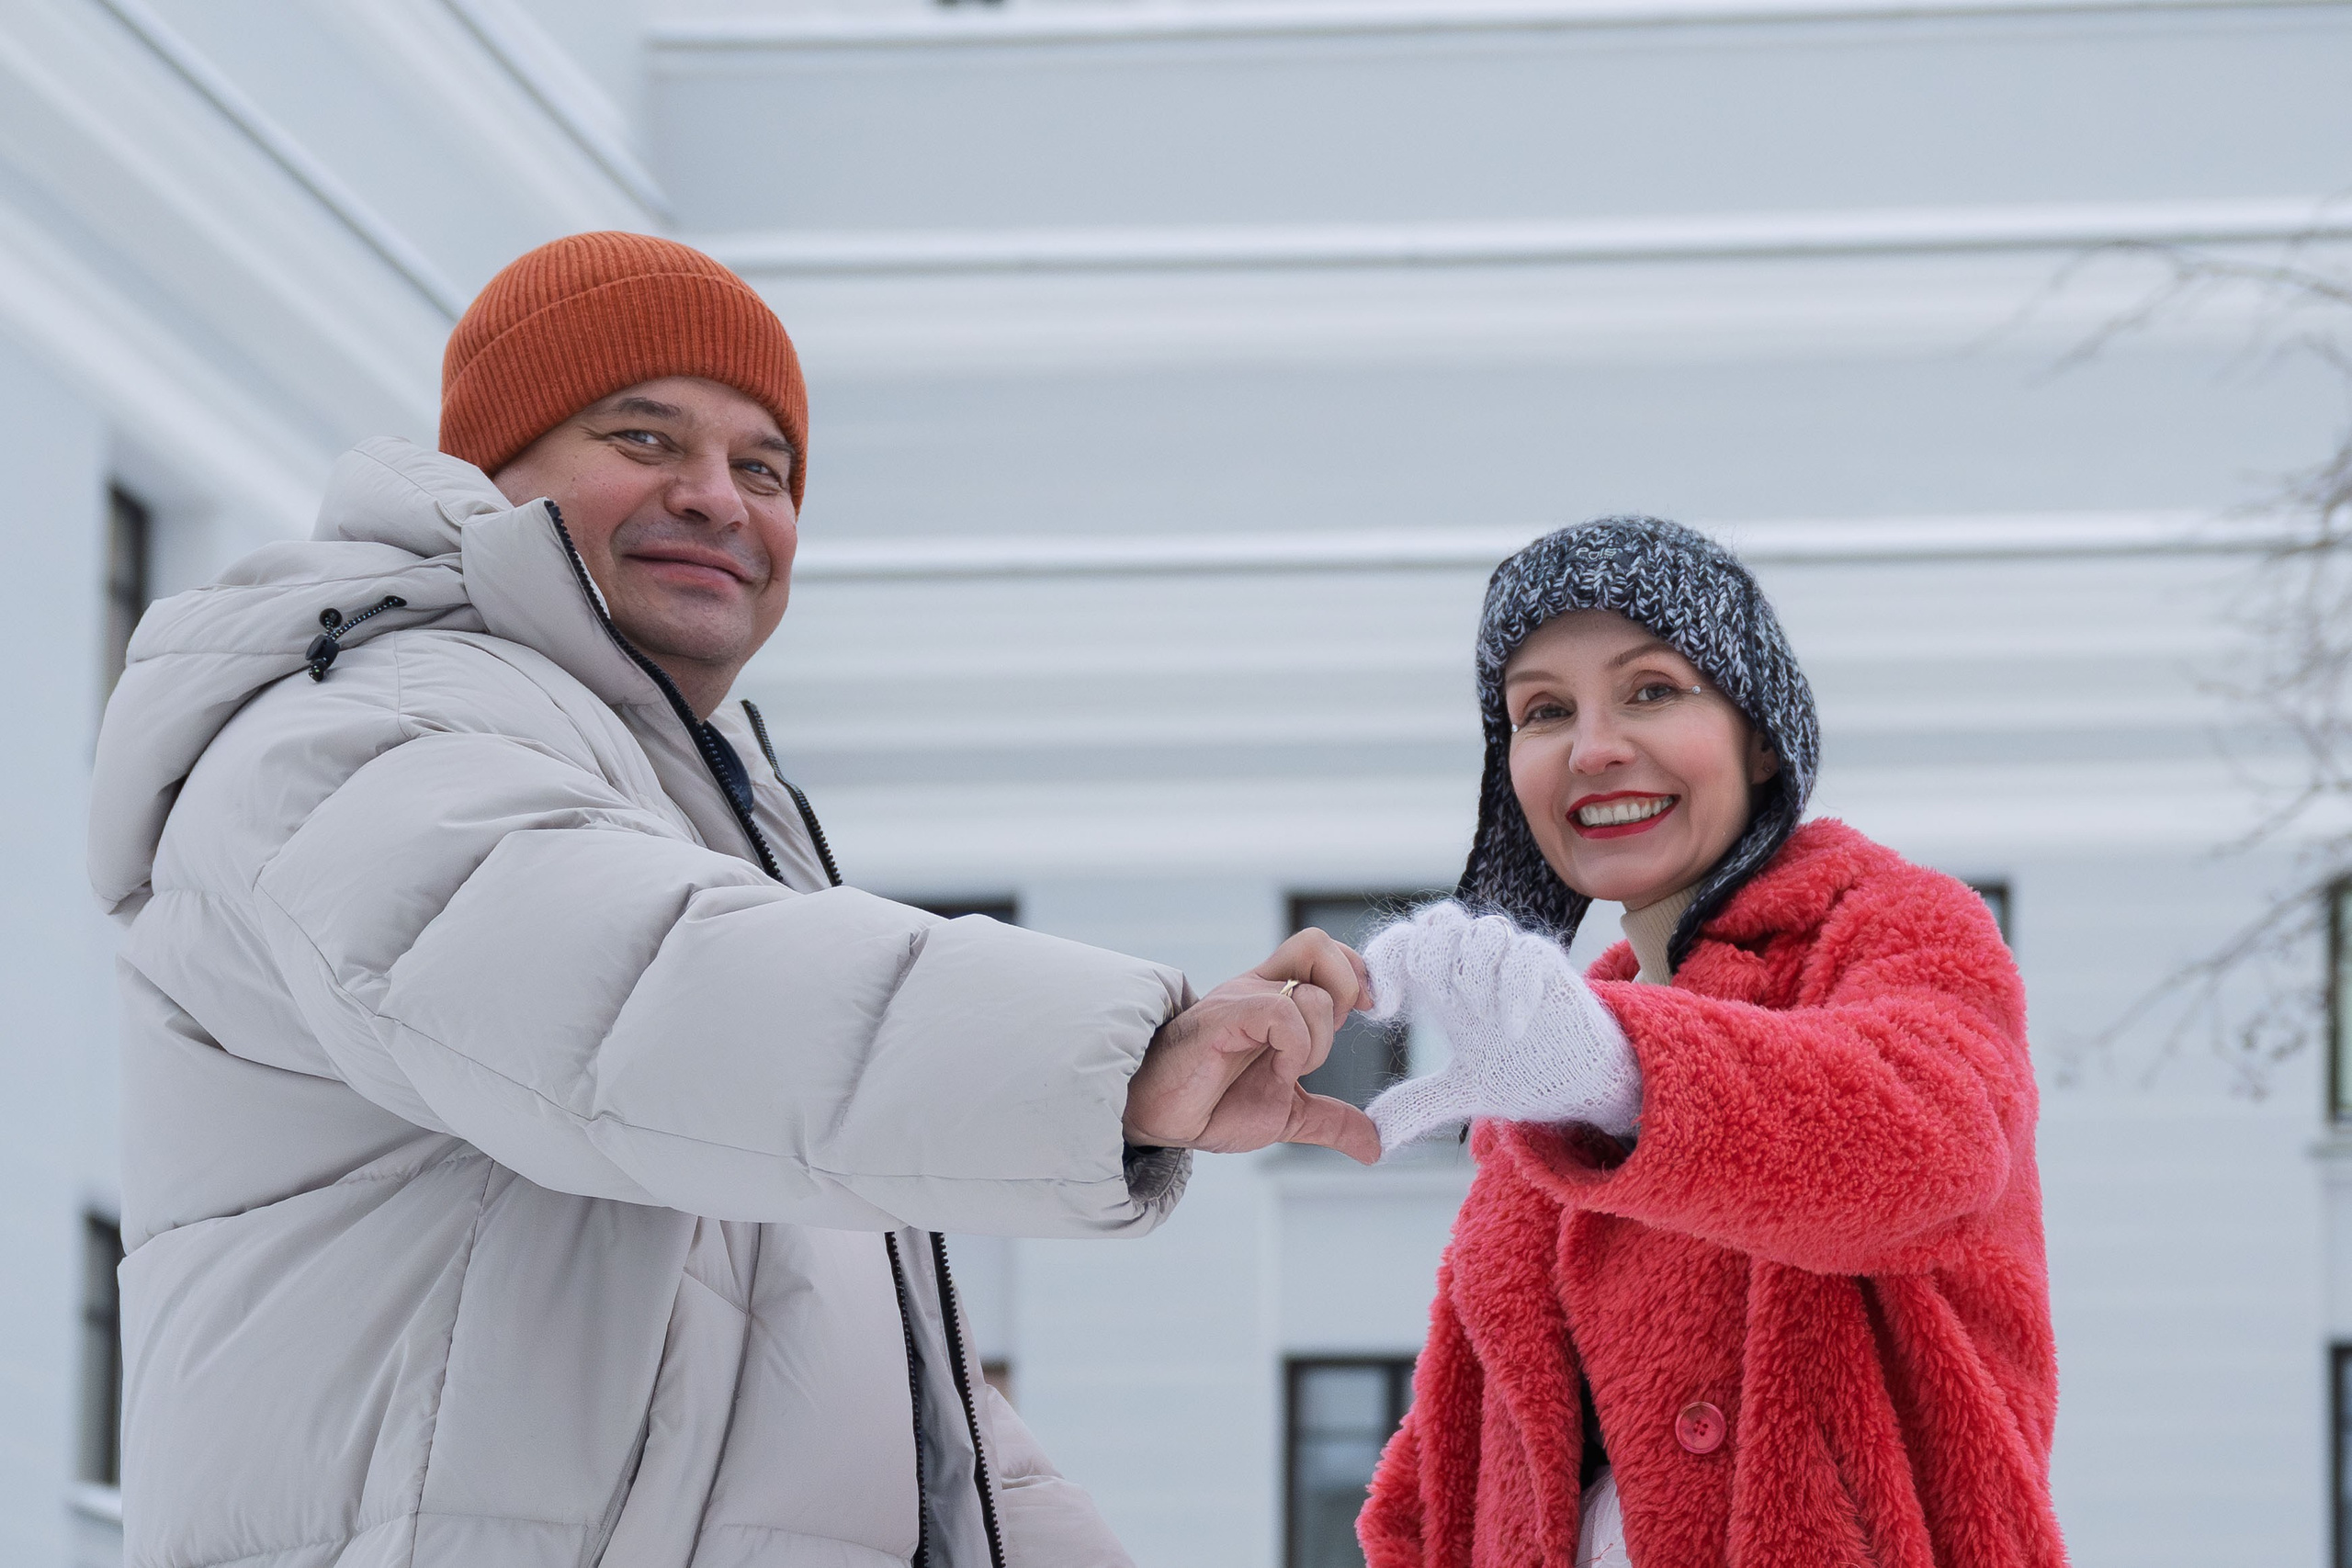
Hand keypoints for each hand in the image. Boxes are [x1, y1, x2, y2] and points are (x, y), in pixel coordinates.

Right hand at [1123, 929, 1380, 1164]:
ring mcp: (1242, 998)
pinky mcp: (1226, 1016)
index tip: (1366, 1012)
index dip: (1356, 973)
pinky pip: (1282, 1012)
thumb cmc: (1213, 1104)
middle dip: (1346, 993)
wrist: (1161, 1118)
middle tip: (1324, 1041)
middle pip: (1318, 944)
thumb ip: (1332, 1121)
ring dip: (1318, 1042)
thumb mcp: (1288, 1114)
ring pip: (1311, 991)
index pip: (1325, 951)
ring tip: (1288, 1071)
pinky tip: (1276, 1072)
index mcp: (1277, 998)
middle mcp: (1260, 988)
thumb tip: (1375, 1146)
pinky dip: (1295, 1048)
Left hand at [1360, 902, 1640, 1155]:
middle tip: (1435, 1003)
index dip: (1383, 962)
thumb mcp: (1460, 1091)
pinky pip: (1526, 953)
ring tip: (1482, 1020)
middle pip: (1438, 921)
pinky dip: (1513, 987)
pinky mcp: (1553, 969)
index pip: (1404, 942)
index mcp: (1446, 986)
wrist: (1581, 1082)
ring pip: (1481, 930)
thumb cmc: (1521, 1073)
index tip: (1384, 1012)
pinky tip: (1510, 1028)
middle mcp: (1478, 966)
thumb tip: (1375, 1137)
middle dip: (1428, 957)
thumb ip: (1416, 1104)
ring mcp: (1515, 963)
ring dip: (1473, 973)